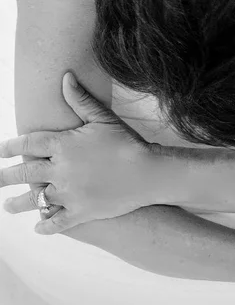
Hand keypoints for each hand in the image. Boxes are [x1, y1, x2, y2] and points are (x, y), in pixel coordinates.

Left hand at [0, 72, 155, 233]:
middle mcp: (59, 170)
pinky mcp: (81, 212)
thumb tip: (65, 77)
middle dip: (4, 177)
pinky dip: (45, 226)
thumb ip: (80, 99)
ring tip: (7, 206)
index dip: (10, 146)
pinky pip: (56, 222)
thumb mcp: (103, 118)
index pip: (27, 144)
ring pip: (35, 201)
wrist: (149, 173)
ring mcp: (69, 194)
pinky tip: (39, 227)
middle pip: (23, 174)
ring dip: (17, 204)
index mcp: (62, 145)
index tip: (0, 151)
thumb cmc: (127, 143)